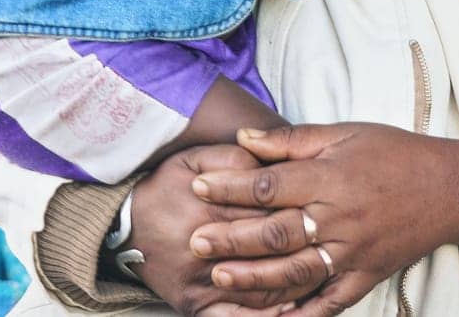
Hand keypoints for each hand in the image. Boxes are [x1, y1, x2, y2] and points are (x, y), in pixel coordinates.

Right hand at [128, 145, 317, 316]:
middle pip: (268, 251)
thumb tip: (269, 161)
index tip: (325, 207)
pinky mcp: (194, 305)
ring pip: (259, 289)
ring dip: (294, 286)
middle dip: (305, 248)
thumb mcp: (195, 159)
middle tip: (332, 243)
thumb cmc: (167, 187)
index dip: (299, 209)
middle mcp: (205, 247)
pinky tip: (289, 310)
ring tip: (325, 276)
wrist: (125, 225)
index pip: (267, 210)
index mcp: (210, 205)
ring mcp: (200, 281)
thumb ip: (234, 156)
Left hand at [187, 124, 458, 316]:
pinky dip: (303, 314)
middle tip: (195, 240)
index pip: (270, 184)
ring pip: (297, 271)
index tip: (197, 184)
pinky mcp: (366, 277)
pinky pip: (331, 302)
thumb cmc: (395, 154)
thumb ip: (291, 140)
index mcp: (330, 178)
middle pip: (277, 232)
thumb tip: (243, 139)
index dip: (230, 186)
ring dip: (256, 277)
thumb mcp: (344, 133)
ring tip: (221, 277)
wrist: (451, 189)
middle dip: (232, 237)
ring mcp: (353, 253)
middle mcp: (339, 218)